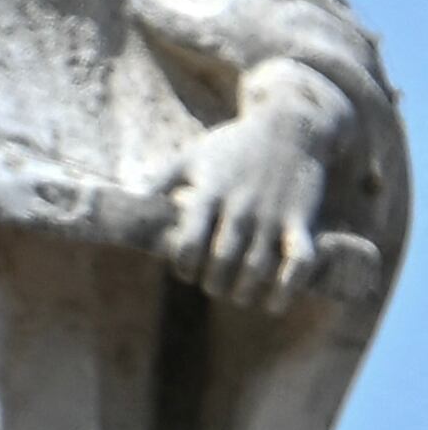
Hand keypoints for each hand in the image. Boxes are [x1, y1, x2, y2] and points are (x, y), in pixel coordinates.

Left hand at [165, 101, 335, 317]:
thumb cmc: (234, 145)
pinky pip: (299, 259)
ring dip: (244, 291)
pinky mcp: (301, 218)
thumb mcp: (191, 157)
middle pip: (220, 262)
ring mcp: (273, 214)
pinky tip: (275, 303)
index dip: (183, 266)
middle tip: (213, 286)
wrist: (293, 125)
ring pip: (256, 266)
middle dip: (213, 283)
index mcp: (209, 195)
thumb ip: (159, 182)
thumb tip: (129, 205)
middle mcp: (240, 207)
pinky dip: (288, 286)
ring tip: (239, 295)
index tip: (186, 270)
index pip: (187, 244)